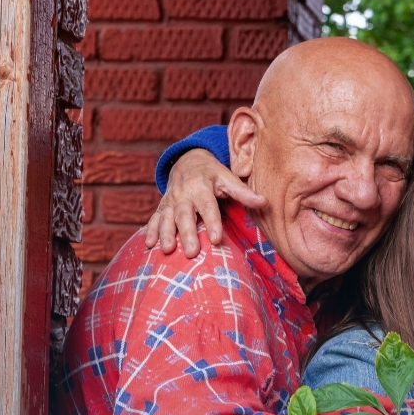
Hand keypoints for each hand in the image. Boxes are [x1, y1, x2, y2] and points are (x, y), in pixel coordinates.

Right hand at [144, 149, 265, 257]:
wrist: (187, 162)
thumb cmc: (213, 174)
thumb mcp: (228, 178)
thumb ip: (243, 192)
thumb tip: (264, 202)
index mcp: (200, 186)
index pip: (208, 207)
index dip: (212, 223)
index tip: (216, 240)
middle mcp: (183, 194)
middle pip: (184, 215)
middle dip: (187, 234)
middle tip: (191, 253)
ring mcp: (170, 201)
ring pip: (166, 218)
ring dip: (166, 234)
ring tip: (167, 250)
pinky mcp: (162, 207)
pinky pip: (154, 218)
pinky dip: (150, 231)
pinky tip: (148, 245)